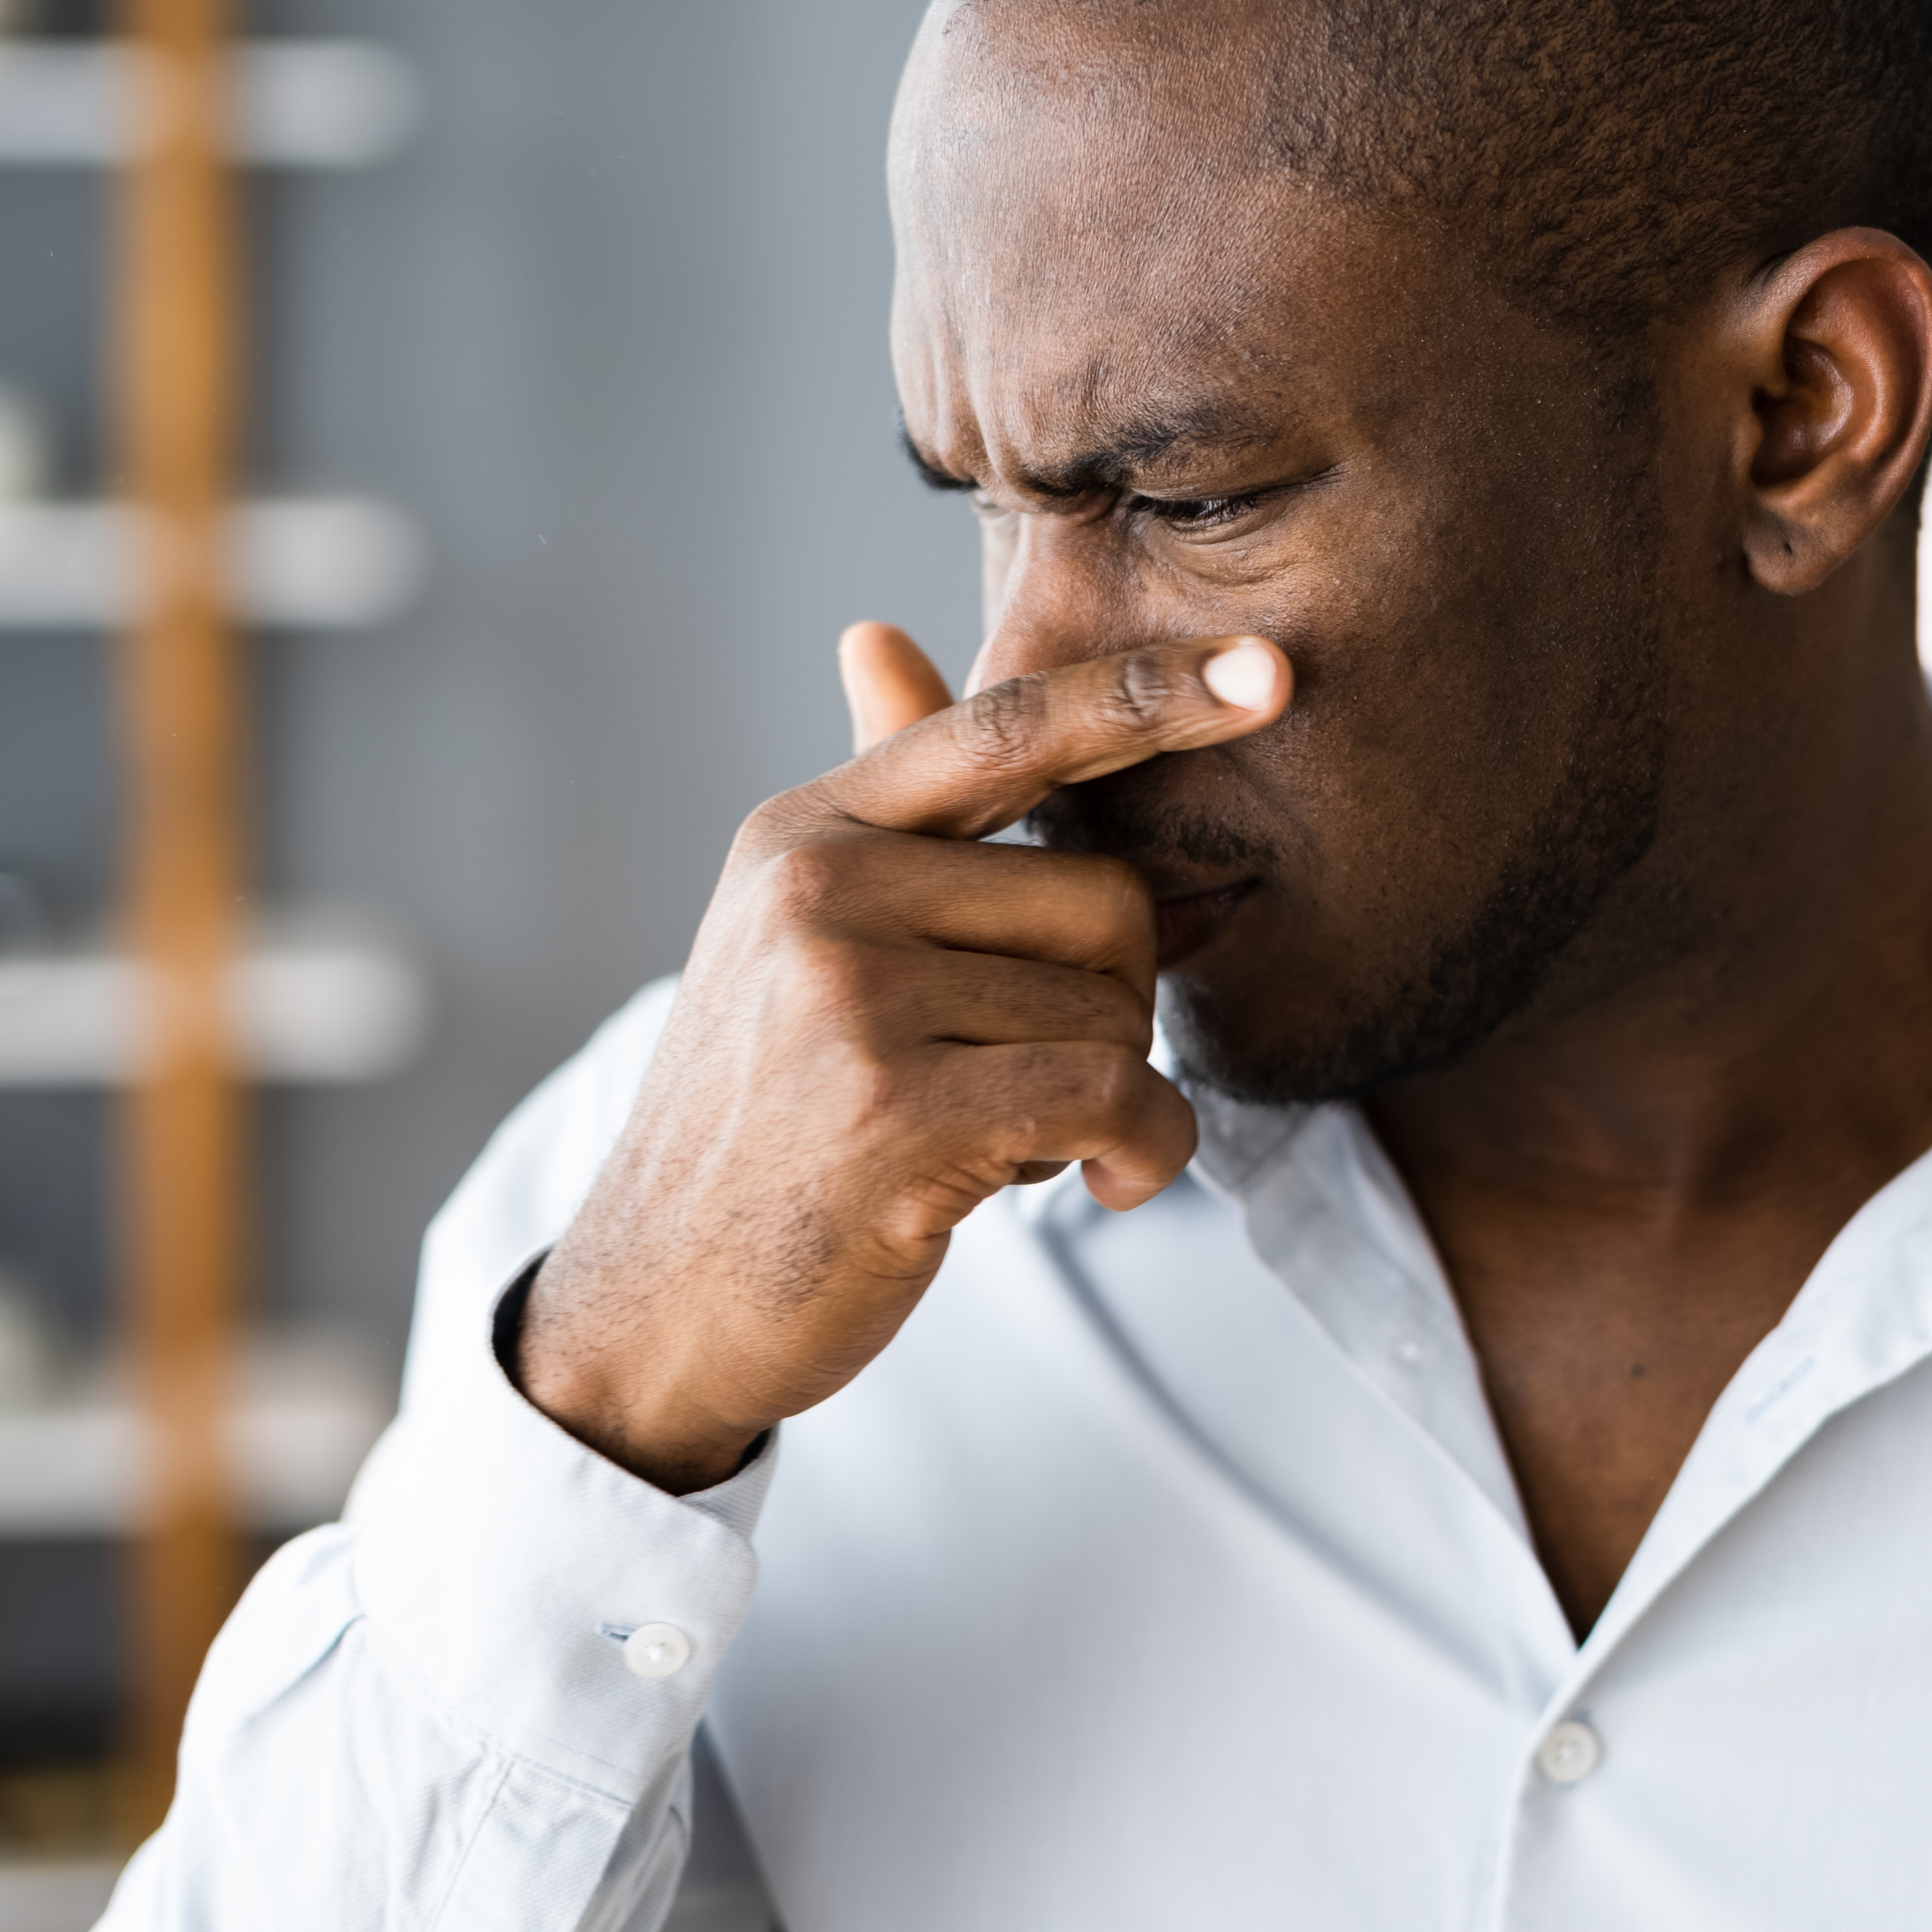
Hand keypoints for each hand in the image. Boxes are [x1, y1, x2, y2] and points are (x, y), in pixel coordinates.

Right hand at [515, 622, 1292, 1490]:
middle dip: (1111, 1005)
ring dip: (1105, 1098)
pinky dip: (1145, 1153)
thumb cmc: (766, 1120)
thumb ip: (886, 812)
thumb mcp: (802, 938)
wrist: (658, 1298)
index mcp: (808, 830)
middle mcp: (821, 889)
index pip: (1008, 728)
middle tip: (1018, 1079)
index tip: (1273, 673)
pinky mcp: (894, 1109)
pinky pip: (1114, 1096)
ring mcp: (849, 996)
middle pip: (1106, 899)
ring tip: (994, 1138)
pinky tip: (1097, 1184)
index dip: (1148, 694)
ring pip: (1118, 1011)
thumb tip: (876, 632)